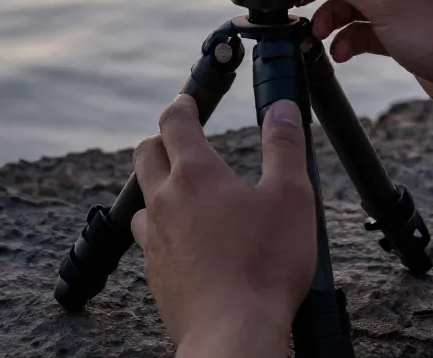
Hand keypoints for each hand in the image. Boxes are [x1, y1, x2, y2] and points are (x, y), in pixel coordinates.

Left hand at [131, 95, 315, 357]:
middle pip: (146, 154)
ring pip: (141, 198)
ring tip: (181, 188)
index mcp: (196, 175)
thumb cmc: (265, 266)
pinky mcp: (155, 274)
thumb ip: (284, 146)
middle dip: (161, 138)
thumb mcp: (291, 196)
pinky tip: (182, 238)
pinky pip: (148, 238)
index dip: (181, 104)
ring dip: (157, 184)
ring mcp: (155, 240)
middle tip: (180, 136)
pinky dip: (161, 226)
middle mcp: (166, 202)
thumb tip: (282, 109)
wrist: (233, 335)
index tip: (187, 99)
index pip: (175, 123)